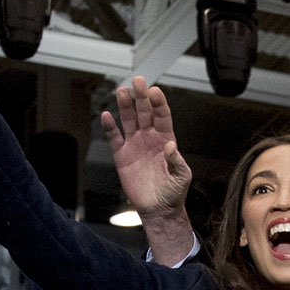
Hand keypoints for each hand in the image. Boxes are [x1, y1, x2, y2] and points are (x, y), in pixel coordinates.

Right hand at [101, 76, 192, 218]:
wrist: (158, 208)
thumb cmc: (173, 192)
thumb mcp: (182, 177)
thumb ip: (177, 161)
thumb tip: (171, 146)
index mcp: (166, 140)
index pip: (162, 116)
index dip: (159, 103)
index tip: (155, 92)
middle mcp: (150, 138)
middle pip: (144, 112)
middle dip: (141, 97)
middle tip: (138, 81)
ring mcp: (135, 144)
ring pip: (128, 120)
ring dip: (125, 106)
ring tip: (122, 91)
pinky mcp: (122, 155)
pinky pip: (114, 138)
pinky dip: (110, 127)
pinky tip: (107, 115)